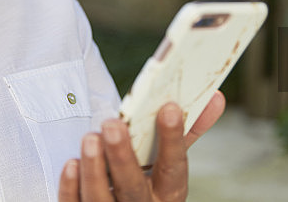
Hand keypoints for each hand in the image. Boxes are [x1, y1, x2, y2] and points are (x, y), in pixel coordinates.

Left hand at [58, 91, 225, 201]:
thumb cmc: (148, 179)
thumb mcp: (170, 163)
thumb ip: (188, 131)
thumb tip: (216, 97)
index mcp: (169, 192)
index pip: (174, 168)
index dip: (173, 138)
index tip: (169, 107)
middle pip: (133, 188)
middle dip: (123, 156)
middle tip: (112, 125)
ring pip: (101, 200)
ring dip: (94, 169)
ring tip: (90, 138)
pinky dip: (71, 188)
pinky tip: (71, 163)